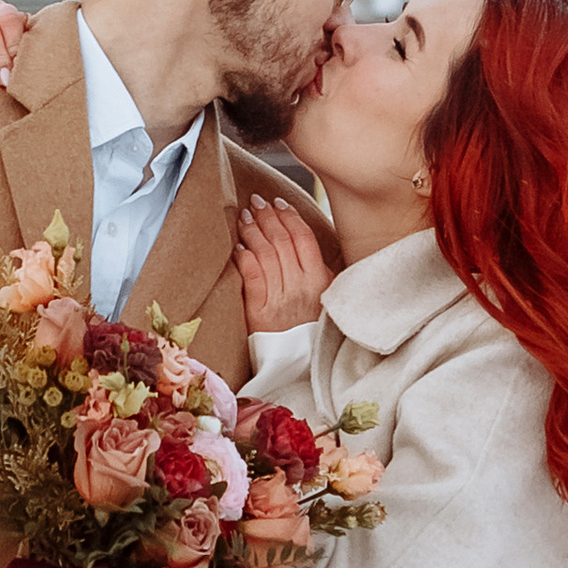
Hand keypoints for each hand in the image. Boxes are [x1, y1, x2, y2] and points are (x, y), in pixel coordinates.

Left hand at [236, 194, 330, 334]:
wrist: (298, 366)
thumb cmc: (312, 329)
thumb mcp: (328, 299)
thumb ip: (323, 272)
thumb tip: (312, 243)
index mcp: (319, 281)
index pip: (304, 238)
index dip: (290, 216)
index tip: (279, 202)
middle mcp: (300, 287)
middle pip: (282, 241)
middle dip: (268, 217)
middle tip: (256, 201)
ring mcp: (280, 299)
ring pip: (265, 255)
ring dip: (254, 231)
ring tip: (245, 216)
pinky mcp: (260, 312)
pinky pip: (252, 278)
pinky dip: (245, 258)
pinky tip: (239, 246)